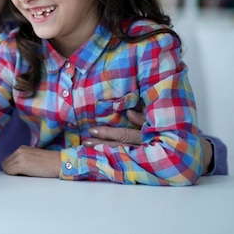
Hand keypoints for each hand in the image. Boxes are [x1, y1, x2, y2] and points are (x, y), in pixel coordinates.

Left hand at [1, 145, 60, 177]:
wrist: (59, 163)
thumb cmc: (49, 163)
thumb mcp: (33, 158)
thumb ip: (23, 160)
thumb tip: (13, 170)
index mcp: (22, 148)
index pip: (8, 159)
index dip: (12, 168)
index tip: (19, 173)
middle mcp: (19, 151)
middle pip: (5, 163)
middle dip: (11, 171)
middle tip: (22, 175)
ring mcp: (20, 157)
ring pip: (6, 168)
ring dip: (13, 174)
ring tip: (25, 175)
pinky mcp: (22, 164)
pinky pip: (10, 171)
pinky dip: (15, 175)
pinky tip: (25, 176)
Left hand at [83, 109, 213, 174]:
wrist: (195, 154)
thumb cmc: (175, 133)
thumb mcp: (162, 122)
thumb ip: (145, 117)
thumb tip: (129, 112)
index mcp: (149, 137)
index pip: (125, 135)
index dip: (108, 132)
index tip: (92, 129)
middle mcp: (146, 149)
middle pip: (119, 147)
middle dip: (101, 145)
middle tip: (84, 142)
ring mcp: (146, 160)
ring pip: (122, 156)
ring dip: (104, 153)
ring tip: (88, 150)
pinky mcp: (146, 166)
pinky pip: (127, 164)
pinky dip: (114, 162)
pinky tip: (101, 161)